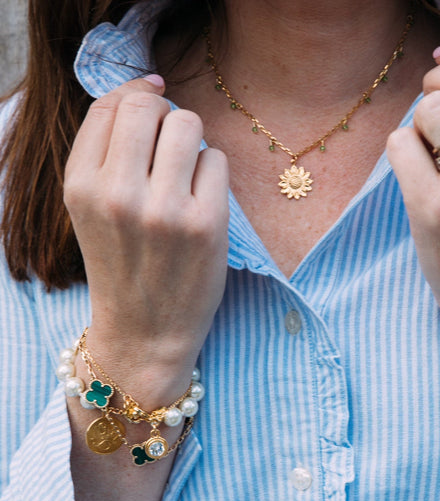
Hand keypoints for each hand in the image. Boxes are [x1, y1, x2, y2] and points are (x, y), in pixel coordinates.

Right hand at [64, 76, 228, 392]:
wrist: (145, 332)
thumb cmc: (121, 266)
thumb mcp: (91, 209)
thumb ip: (107, 151)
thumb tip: (151, 87)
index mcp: (80, 186)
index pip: (110, 106)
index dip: (136, 97)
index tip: (152, 106)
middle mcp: (117, 194)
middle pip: (150, 106)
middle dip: (165, 116)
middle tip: (169, 148)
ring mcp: (164, 209)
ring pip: (189, 124)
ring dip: (192, 141)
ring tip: (185, 174)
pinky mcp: (206, 224)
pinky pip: (216, 160)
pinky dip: (212, 174)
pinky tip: (201, 202)